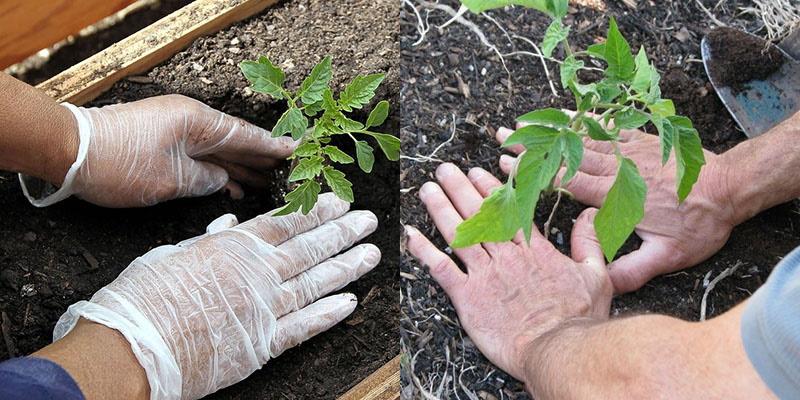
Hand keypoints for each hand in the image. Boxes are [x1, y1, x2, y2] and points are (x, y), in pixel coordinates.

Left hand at [21, 94, 294, 206]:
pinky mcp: (163, 145)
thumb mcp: (169, 180)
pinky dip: (217, 171)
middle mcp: (191, 123)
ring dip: (241, 167)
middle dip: (262, 158)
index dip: (273, 146)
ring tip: (268, 183)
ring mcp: (176, 133)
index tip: (298, 150)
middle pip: (236, 141)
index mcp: (197, 122)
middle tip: (290, 172)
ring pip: (219, 151)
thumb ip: (204, 181)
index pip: (246, 135)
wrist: (69, 153)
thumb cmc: (118, 164)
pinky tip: (232, 187)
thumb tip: (223, 181)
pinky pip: (201, 158)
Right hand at [52, 193, 379, 398]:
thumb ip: (209, 239)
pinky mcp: (262, 344)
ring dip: (346, 267)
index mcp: (234, 248)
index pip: (286, 223)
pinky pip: (304, 327)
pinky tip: (350, 302)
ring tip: (371, 254)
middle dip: (343, 232)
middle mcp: (256, 275)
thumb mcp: (174, 254)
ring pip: (315, 283)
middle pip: (309, 249)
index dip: (316, 211)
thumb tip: (228, 224)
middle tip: (369, 220)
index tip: (339, 200)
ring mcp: (263, 310)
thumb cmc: (144, 298)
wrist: (133, 348)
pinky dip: (328, 314)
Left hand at [405, 163, 611, 380]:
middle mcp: (506, 257)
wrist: (558, 349)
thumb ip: (589, 242)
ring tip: (428, 189)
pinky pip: (441, 268)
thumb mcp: (596, 275)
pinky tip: (413, 234)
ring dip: (440, 209)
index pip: (508, 211)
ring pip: (458, 234)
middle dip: (459, 189)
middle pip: (479, 215)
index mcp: (534, 250)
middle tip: (444, 170)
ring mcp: (485, 275)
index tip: (476, 173)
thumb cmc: (578, 318)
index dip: (490, 190)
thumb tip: (591, 215)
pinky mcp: (468, 297)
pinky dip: (424, 250)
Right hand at [497, 122, 736, 292]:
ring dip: (550, 131)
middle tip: (502, 138)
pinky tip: (567, 116)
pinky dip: (583, 121)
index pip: (565, 182)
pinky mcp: (641, 141)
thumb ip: (632, 270)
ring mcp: (629, 150)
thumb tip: (600, 284)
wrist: (731, 187)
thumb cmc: (699, 223)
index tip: (508, 167)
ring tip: (523, 123)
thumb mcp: (668, 256)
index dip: (535, 174)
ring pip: (581, 138)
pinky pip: (606, 128)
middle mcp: (617, 168)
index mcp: (616, 196)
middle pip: (565, 154)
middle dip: (531, 147)